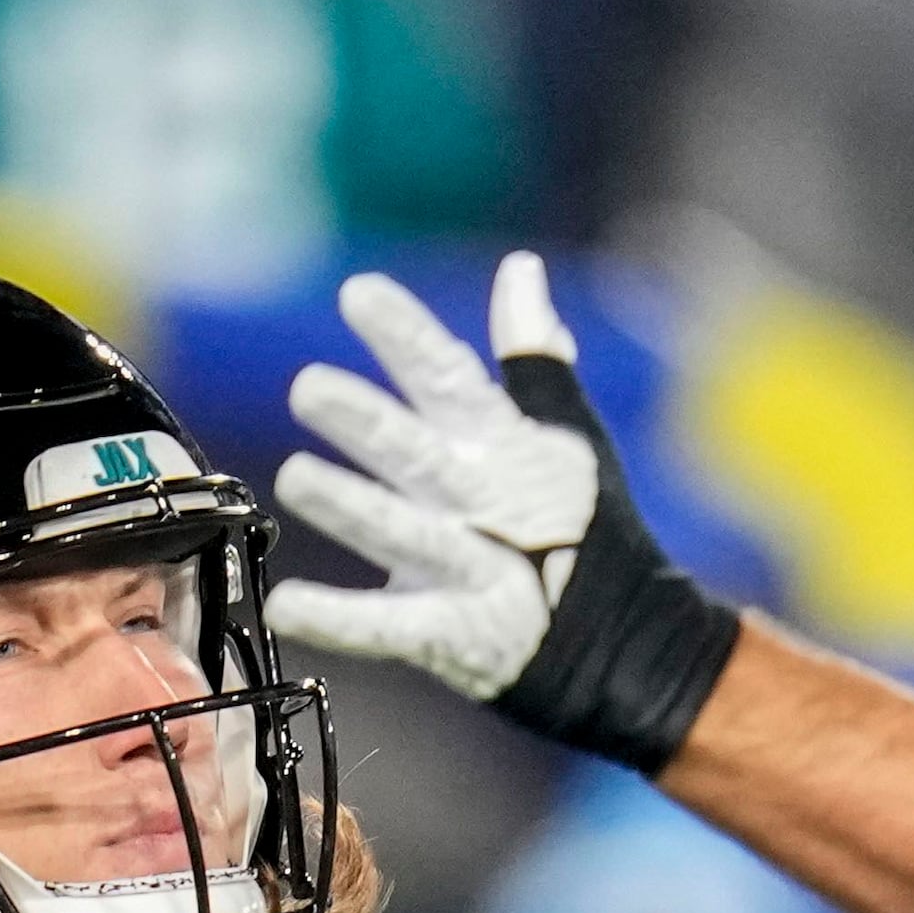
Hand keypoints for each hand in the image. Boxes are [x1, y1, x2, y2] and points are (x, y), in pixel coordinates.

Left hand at [270, 254, 744, 772]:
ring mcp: (469, 572)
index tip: (358, 294)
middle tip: (308, 388)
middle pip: (418, 455)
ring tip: (296, 478)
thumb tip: (520, 268)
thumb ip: (535, 357)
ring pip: (402, 534)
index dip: (407, 337)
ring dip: (351, 507)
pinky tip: (286, 605)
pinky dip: (340, 621)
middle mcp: (481, 503)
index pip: (452, 379)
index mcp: (503, 449)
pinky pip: (390, 629)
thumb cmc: (585, 530)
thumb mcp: (570, 438)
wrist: (628, 644)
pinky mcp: (454, 636)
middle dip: (367, 422)